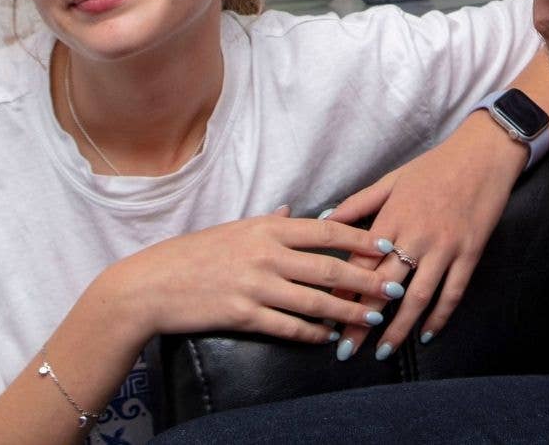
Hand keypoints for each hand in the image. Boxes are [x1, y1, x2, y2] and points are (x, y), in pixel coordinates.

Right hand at [118, 208, 403, 343]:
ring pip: (315, 300)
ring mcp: (256, 284)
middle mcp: (267, 252)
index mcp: (268, 227)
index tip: (386, 246)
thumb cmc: (196, 253)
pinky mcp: (244, 314)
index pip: (327, 230)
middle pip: (329, 267)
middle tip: (395, 287)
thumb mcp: (236, 227)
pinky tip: (330, 337)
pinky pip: (288, 326)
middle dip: (366, 278)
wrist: (153, 284)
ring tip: (372, 318)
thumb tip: (295, 211)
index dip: (360, 238)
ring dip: (348, 311)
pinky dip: (313, 333)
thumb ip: (271, 221)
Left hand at [324, 115, 524, 358]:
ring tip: (383, 352)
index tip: (329, 318)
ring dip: (399, 329)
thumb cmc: (434, 165)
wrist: (482, 154)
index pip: (362, 263)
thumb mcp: (392, 179)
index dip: (344, 293)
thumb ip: (358, 203)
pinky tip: (427, 334)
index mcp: (393, 217)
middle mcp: (416, 235)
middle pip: (384, 287)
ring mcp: (445, 247)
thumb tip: (324, 218)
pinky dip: (439, 317)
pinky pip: (452, 293)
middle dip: (363, 321)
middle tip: (347, 350)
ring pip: (417, 298)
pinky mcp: (469, 253)